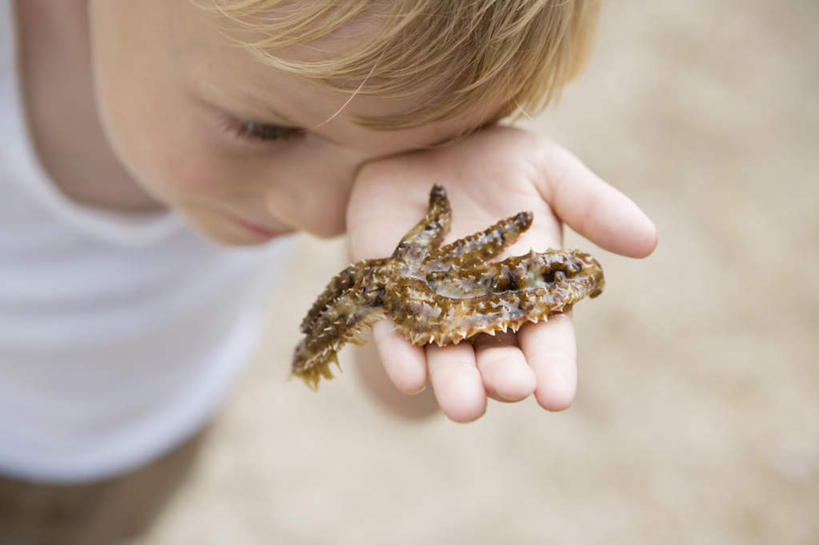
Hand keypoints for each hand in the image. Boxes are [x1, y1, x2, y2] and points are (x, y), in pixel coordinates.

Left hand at [346, 126, 656, 421]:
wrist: (422, 138)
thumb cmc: (493, 159)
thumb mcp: (548, 173)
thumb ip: (592, 206)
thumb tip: (649, 240)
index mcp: (528, 290)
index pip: (547, 337)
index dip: (553, 368)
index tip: (557, 396)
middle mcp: (481, 309)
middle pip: (496, 355)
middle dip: (502, 376)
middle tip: (509, 387)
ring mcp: (433, 306)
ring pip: (444, 356)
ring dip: (453, 382)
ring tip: (465, 405)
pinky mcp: (391, 292)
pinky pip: (393, 331)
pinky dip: (400, 355)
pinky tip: (410, 375)